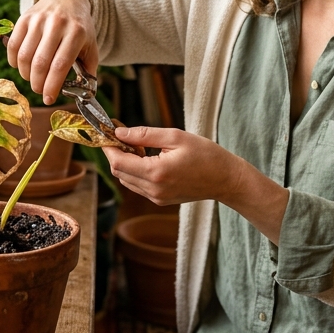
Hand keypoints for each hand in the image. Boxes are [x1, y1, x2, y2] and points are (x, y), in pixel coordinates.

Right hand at [8, 0, 98, 104]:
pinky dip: (14, 61)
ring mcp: (39, 20)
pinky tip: (21, 66)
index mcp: (76, 33)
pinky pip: (13, 45)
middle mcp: (57, 24)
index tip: (48, 99)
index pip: (60, 65)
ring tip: (32, 78)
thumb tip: (84, 94)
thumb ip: (89, 70)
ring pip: (24, 56)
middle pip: (40, 62)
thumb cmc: (79, 28)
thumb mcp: (90, 46)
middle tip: (39, 90)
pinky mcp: (24, 18)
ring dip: (25, 74)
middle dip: (37, 83)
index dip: (52, 86)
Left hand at [103, 126, 246, 205]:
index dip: (108, 147)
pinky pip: (138, 186)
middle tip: (122, 135)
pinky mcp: (161, 200)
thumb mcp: (175, 137)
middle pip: (119, 172)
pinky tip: (147, 158)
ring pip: (127, 180)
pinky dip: (136, 171)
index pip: (118, 162)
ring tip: (139, 146)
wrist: (226, 179)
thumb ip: (144, 134)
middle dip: (116, 153)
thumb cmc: (206, 155)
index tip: (107, 133)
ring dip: (126, 163)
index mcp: (156, 173)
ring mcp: (156, 198)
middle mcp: (153, 190)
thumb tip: (119, 132)